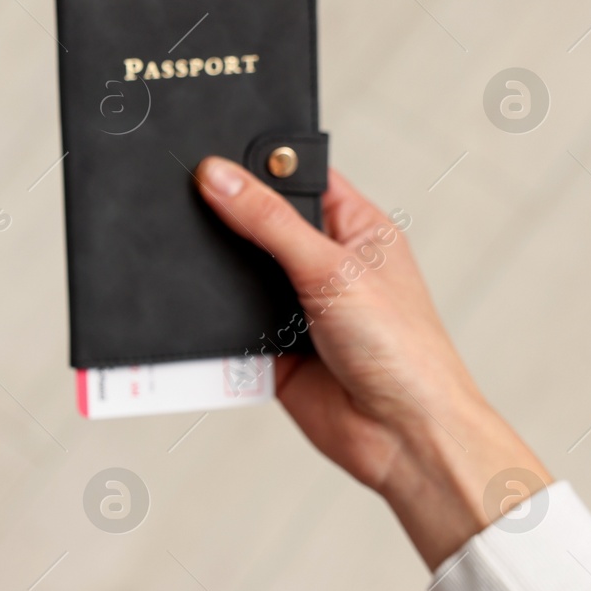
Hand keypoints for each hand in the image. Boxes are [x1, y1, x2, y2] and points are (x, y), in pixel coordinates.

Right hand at [196, 156, 550, 567]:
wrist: (400, 437)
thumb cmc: (404, 350)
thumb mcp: (331, 269)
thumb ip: (268, 222)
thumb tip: (218, 176)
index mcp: (355, 228)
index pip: (297, 178)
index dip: (257, 165)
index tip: (211, 154)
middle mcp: (324, 264)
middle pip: (259, 224)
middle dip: (226, 221)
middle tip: (186, 203)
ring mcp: (296, 306)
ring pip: (237, 274)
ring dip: (218, 276)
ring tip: (188, 259)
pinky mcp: (270, 347)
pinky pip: (226, 324)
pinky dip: (210, 321)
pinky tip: (197, 313)